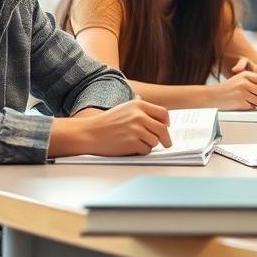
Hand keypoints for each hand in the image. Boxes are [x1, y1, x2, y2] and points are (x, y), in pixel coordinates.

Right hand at [48, 100, 171, 157]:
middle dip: (166, 138)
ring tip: (138, 143)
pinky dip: (142, 151)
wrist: (89, 133)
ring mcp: (136, 129)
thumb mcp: (125, 109)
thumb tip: (163, 121)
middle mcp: (139, 116)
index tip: (167, 127)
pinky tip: (132, 148)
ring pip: (155, 141)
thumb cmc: (106, 123)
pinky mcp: (132, 143)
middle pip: (162, 129)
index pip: (163, 113)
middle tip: (167, 143)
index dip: (166, 122)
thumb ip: (142, 112)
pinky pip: (146, 150)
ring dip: (150, 144)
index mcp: (138, 105)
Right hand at [213, 69, 256, 110]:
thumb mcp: (240, 79)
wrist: (213, 96)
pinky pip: (253, 106)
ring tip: (253, 102)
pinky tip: (246, 104)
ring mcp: (242, 92)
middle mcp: (244, 82)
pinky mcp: (240, 102)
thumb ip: (254, 81)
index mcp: (246, 75)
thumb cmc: (228, 88)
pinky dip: (252, 107)